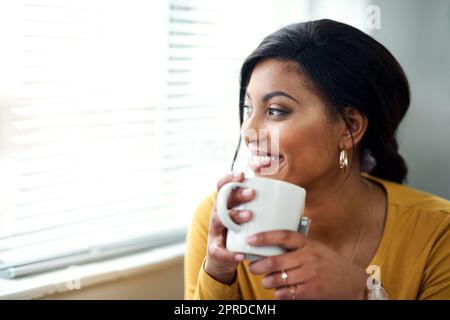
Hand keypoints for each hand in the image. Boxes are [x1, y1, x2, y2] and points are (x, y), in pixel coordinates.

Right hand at [204, 172, 255, 284]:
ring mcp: (215, 232)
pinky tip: (241, 255)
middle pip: (223, 200)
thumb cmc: (241, 233)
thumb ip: (264, 210)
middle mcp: (217, 214)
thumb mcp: (247, 218)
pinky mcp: (215, 250)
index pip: (222, 186)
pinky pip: (220, 251)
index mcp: (225, 205)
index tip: (243, 175)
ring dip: (234, 216)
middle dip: (238, 194)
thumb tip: (294, 204)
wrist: (222, 258)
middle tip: (253, 193)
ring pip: (219, 220)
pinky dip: (230, 254)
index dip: (230, 178)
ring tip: (249, 216)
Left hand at [246, 230, 367, 298]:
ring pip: (279, 279)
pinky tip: (280, 291)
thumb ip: (298, 248)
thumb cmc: (331, 265)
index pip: (284, 236)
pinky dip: (279, 293)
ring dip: (268, 281)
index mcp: (309, 244)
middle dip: (259, 265)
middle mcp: (309, 258)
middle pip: (276, 260)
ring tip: (266, 281)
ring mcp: (310, 275)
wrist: (355, 284)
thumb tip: (270, 246)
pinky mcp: (311, 292)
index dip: (265, 237)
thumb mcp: (317, 250)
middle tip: (253, 267)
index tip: (252, 240)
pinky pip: (287, 293)